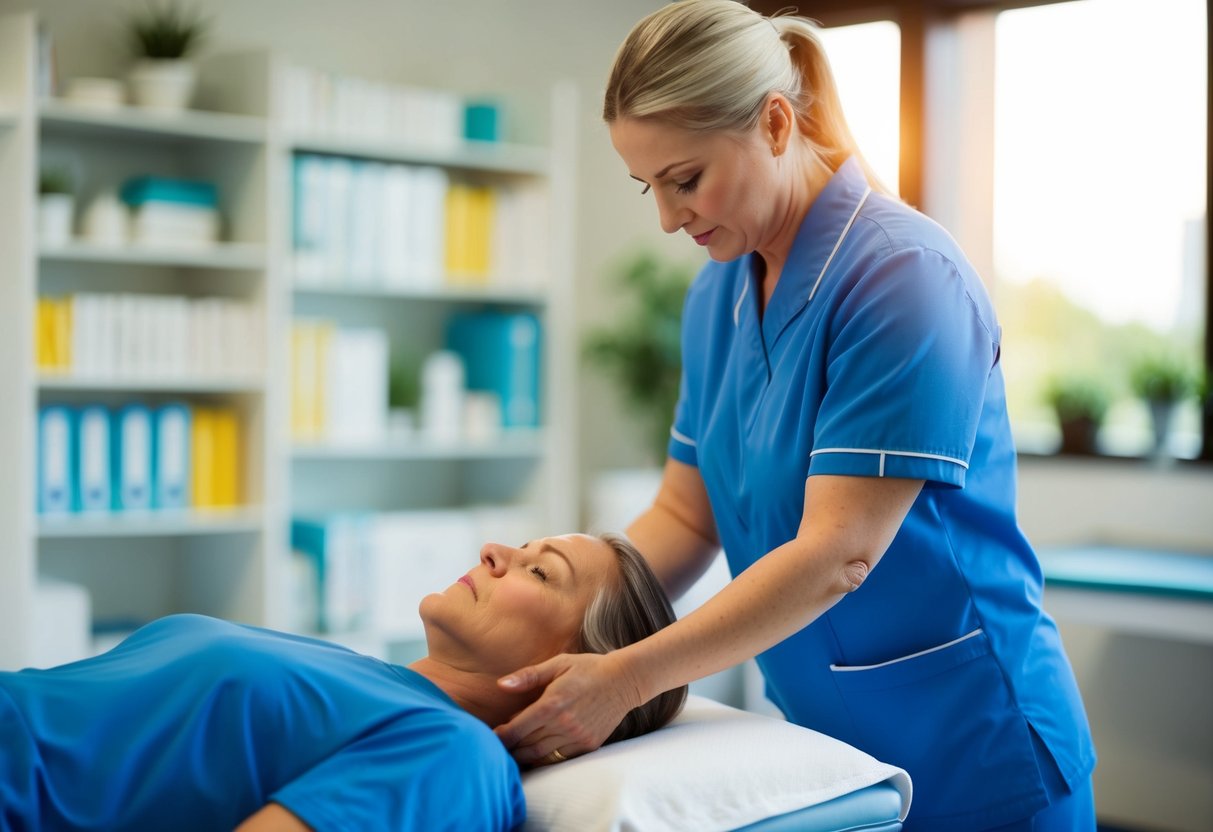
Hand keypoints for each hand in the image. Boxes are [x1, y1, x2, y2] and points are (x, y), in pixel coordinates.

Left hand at [493, 651, 641, 766]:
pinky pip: (559, 758)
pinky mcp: (588, 745)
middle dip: (509, 747)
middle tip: (497, 745)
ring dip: (523, 756)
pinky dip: (544, 758)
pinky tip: (536, 751)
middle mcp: (564, 724)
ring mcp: (577, 737)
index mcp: (552, 703)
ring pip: (541, 756)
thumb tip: (501, 684)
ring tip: (513, 751)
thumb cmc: (588, 668)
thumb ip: (528, 676)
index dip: (500, 736)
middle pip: (526, 745)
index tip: (491, 736)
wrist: (624, 680)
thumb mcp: (558, 664)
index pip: (516, 729)